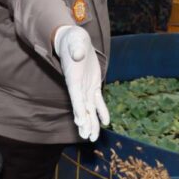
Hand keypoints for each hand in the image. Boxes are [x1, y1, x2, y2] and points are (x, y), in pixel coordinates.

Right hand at [54, 25, 109, 141]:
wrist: (74, 41)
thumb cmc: (73, 41)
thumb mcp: (75, 41)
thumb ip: (76, 50)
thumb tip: (78, 54)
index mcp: (73, 78)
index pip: (75, 96)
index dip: (78, 109)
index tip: (80, 122)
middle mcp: (78, 86)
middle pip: (82, 107)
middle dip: (85, 122)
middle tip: (87, 137)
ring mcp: (86, 87)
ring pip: (89, 108)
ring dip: (91, 122)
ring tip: (92, 137)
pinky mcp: (93, 84)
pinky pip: (98, 100)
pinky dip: (101, 111)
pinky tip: (105, 122)